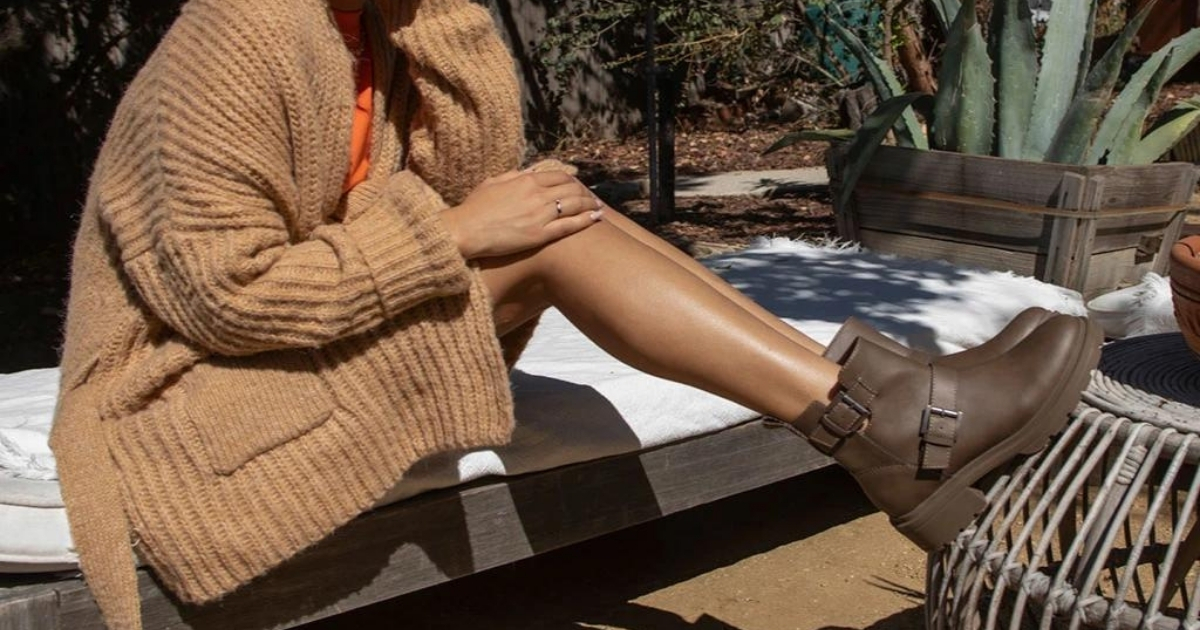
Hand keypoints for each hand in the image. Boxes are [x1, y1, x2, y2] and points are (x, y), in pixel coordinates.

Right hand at [441, 170, 603, 258]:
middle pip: (570, 189)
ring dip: (589, 204)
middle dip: (584, 192)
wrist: (466, 230)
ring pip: (574, 205)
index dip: (571, 180)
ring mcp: (541, 215)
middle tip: (592, 197)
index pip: (558, 176)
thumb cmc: (474, 208)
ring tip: (598, 207)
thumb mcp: (493, 183)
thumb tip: (529, 173)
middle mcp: (537, 195)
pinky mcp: (541, 235)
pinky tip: (595, 218)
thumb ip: (513, 176)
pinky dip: (585, 220)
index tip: (577, 184)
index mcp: (525, 180)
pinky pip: (569, 225)